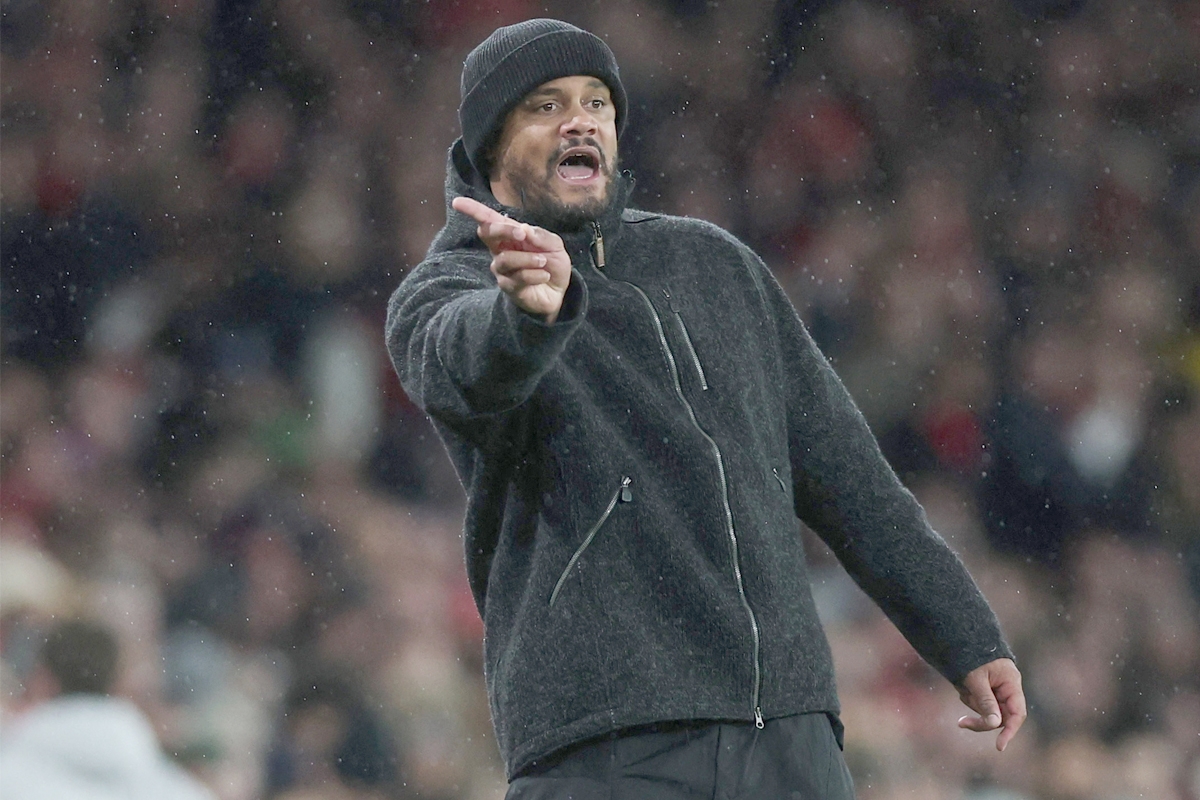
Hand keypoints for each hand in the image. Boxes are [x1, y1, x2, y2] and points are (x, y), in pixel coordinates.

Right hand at [452, 196, 571, 323]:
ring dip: (528, 258)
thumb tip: (523, 228)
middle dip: (503, 230)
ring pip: (505, 259)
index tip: (457, 202)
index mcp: (510, 235)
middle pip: (487, 233)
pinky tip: (544, 276)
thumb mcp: (554, 245)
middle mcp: (500, 250)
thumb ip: (541, 236)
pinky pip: (517, 277)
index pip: (488, 221)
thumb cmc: (552, 264)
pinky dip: (535, 275)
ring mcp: (502, 270)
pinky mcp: (507, 287)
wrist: (559, 292)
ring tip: (543, 262)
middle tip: (523, 234)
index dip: (473, 210)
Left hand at [956, 657, 1025, 750]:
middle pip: (1000, 716)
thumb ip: (986, 701)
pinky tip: (962, 685)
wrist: (962, 637)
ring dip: (973, 705)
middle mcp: (1007, 688)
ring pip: (987, 711)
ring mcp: (997, 689)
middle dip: (981, 719)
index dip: (1010, 731)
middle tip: (961, 723)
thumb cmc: (971, 654)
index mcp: (1011, 683)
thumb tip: (995, 724)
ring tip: (963, 686)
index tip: (999, 746)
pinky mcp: (986, 689)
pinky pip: (979, 703)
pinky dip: (969, 698)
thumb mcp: (976, 678)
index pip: (1016, 714)